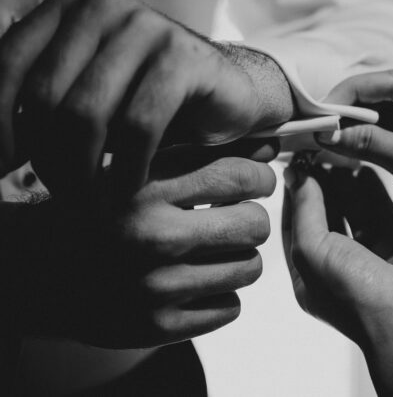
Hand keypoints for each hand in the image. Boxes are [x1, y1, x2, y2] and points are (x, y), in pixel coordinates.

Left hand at [0, 0, 293, 194]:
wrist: (226, 94)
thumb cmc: (148, 101)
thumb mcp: (86, 94)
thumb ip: (43, 100)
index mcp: (69, 5)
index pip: (8, 63)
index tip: (3, 168)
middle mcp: (104, 4)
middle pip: (45, 95)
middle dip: (46, 156)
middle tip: (61, 192)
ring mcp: (147, 26)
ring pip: (87, 112)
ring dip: (82, 169)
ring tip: (89, 198)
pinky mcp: (185, 58)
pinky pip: (139, 126)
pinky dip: (128, 168)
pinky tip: (128, 189)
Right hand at [10, 147, 275, 348]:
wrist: (40, 269)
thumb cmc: (101, 208)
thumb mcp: (141, 168)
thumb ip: (204, 152)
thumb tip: (271, 146)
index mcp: (146, 188)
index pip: (241, 176)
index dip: (259, 178)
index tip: (253, 182)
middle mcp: (151, 238)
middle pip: (255, 225)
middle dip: (251, 219)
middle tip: (235, 219)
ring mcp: (154, 287)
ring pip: (249, 268)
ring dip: (239, 258)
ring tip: (213, 252)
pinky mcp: (158, 326)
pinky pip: (230, 307)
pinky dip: (220, 295)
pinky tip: (195, 283)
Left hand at [282, 160, 392, 396]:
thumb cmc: (353, 294)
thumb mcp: (312, 251)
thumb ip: (306, 211)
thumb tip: (299, 176)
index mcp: (309, 276)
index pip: (294, 227)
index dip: (294, 196)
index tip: (294, 164)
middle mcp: (338, 266)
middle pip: (325, 216)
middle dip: (321, 185)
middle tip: (318, 152)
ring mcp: (370, 255)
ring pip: (354, 210)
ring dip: (346, 184)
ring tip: (340, 154)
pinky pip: (382, 211)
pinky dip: (374, 190)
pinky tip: (366, 166)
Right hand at [316, 70, 392, 250]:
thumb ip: (372, 144)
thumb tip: (328, 133)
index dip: (351, 92)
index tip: (319, 108)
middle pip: (388, 94)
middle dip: (351, 109)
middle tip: (316, 124)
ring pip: (388, 112)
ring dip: (358, 124)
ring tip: (325, 136)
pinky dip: (371, 138)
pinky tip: (345, 146)